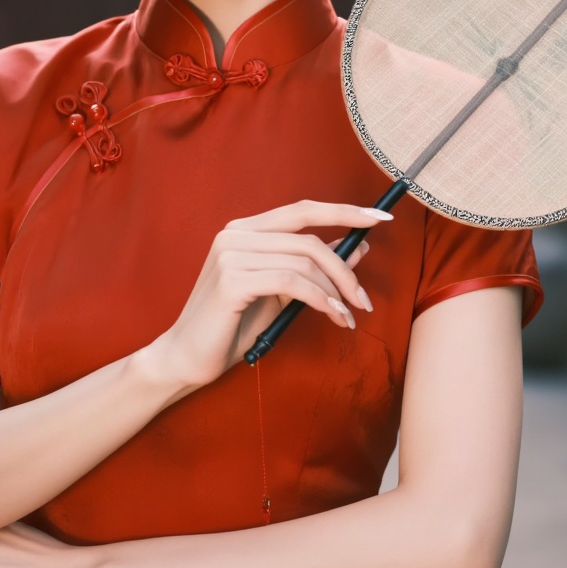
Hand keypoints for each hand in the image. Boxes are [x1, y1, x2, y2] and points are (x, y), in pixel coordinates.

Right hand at [153, 199, 388, 390]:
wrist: (185, 358)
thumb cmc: (231, 326)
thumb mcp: (280, 293)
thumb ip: (312, 268)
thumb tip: (358, 246)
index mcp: (244, 230)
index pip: (302, 209)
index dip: (343, 210)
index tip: (381, 218)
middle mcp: (235, 234)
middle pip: (309, 239)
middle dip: (345, 270)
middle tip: (364, 300)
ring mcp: (231, 255)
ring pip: (304, 263)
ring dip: (336, 293)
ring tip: (348, 317)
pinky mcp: (232, 281)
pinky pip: (292, 284)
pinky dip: (321, 301)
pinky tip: (333, 317)